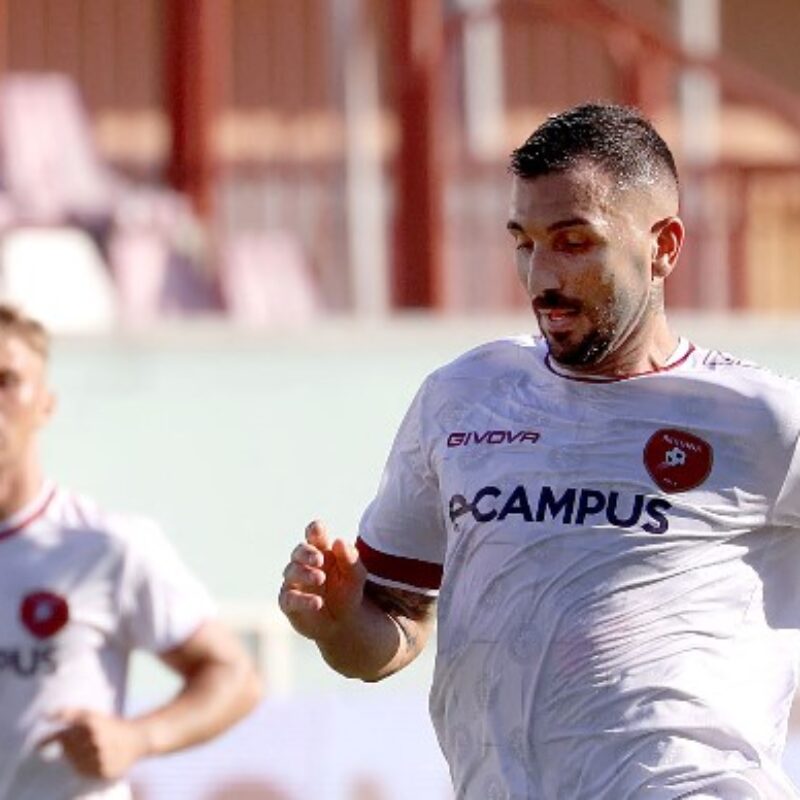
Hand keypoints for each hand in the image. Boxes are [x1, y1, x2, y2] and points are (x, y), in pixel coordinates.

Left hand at [38, 709, 149, 779]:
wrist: (137, 737)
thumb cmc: (110, 724)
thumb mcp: (91, 714)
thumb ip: (68, 713)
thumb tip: (44, 715)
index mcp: (91, 723)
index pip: (61, 736)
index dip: (47, 741)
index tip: (38, 746)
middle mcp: (95, 740)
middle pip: (67, 751)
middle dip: (69, 747)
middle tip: (80, 743)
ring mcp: (101, 757)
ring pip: (75, 763)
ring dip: (77, 758)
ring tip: (89, 749)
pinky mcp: (105, 771)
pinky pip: (85, 772)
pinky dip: (85, 767)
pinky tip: (95, 758)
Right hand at [279, 520, 365, 641]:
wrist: (344, 622)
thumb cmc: (348, 591)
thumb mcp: (356, 576)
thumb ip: (350, 558)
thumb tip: (339, 541)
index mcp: (321, 550)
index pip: (314, 534)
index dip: (314, 529)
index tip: (318, 529)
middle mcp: (304, 564)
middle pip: (299, 551)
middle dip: (307, 553)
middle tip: (319, 560)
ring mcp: (294, 582)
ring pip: (291, 571)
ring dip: (304, 574)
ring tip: (320, 579)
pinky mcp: (288, 603)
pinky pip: (290, 599)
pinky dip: (302, 600)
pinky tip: (317, 603)